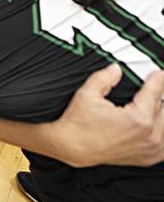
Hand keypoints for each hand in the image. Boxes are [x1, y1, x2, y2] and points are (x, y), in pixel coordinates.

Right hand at [47, 64, 163, 167]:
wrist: (72, 147)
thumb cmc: (78, 124)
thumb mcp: (87, 94)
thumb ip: (104, 77)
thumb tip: (116, 69)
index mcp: (138, 120)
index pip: (155, 92)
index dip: (158, 79)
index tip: (159, 73)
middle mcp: (149, 136)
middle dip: (160, 95)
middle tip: (154, 86)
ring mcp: (150, 149)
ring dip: (161, 112)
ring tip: (153, 103)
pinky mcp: (147, 158)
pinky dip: (162, 131)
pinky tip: (157, 124)